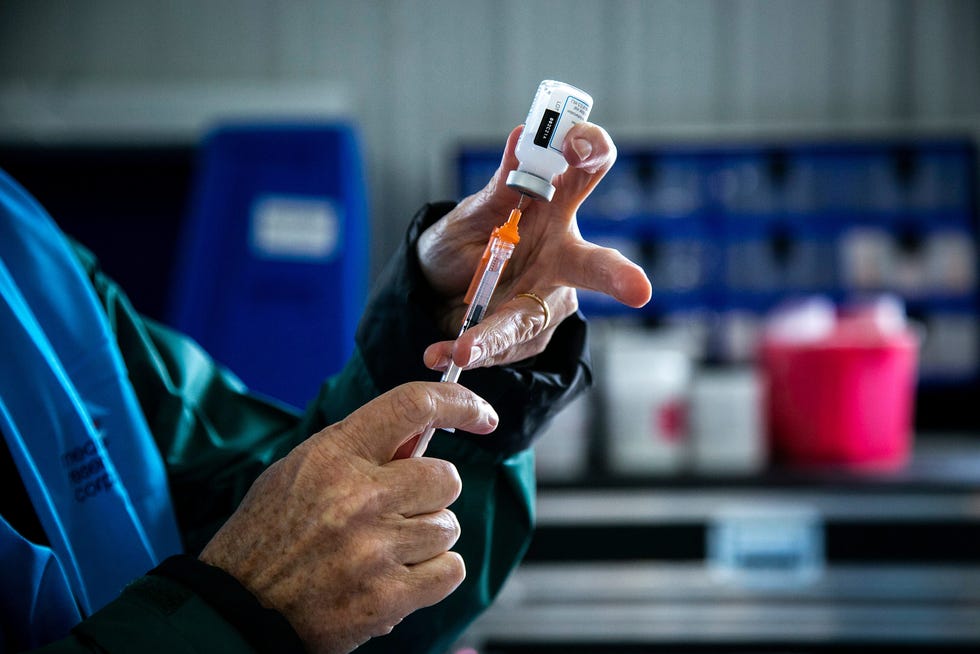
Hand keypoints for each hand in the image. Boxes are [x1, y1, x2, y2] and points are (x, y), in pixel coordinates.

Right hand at [199, 382, 498, 653]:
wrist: (234, 610)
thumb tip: (420, 438)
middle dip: (432, 493)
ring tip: (384, 549)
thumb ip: (357, 451)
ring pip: (448, 526)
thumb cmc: (265, 537)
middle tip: (401, 508)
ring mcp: (374, 549)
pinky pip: (450, 570)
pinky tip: (399, 576)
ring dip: (426, 538)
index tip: (481, 415)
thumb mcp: (297, 472)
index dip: (459, 403)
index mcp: (333, 456)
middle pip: (446, 477)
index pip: (413, 406)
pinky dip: (434, 575)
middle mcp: (357, 497)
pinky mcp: (386, 598)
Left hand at [419, 122, 651, 371]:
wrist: (433, 295)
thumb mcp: (472, 215)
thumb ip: (501, 187)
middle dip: (617, 278)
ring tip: (462, 348)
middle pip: (598, 266)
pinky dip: (469, 350)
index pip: (587, 172)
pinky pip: (500, 346)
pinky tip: (442, 354)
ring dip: (494, 335)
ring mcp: (547, 300)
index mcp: (554, 209)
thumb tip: (524, 133)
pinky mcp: (528, 335)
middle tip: (638, 290)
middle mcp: (562, 256)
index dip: (592, 151)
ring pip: (530, 320)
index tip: (576, 144)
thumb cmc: (460, 245)